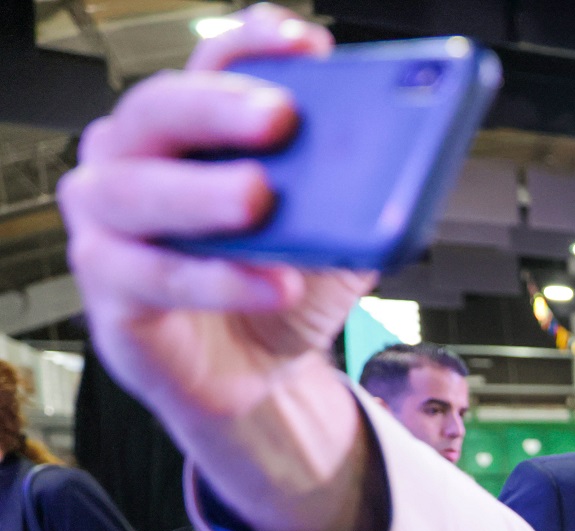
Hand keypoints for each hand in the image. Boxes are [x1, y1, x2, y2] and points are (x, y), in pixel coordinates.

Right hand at [59, 7, 372, 530]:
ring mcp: (111, 221)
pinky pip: (154, 277)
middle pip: (159, 110)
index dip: (254, 46)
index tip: (306, 45)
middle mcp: (135, 158)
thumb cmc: (282, 286)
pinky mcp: (112, 289)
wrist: (259, 373)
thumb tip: (393, 165)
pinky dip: (217, 279)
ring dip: (203, 192)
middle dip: (219, 108)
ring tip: (260, 198)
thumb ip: (353, 196)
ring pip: (135, 191)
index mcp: (192, 127)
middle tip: (278, 117)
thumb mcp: (335, 235)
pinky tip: (270, 282)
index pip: (214, 63)